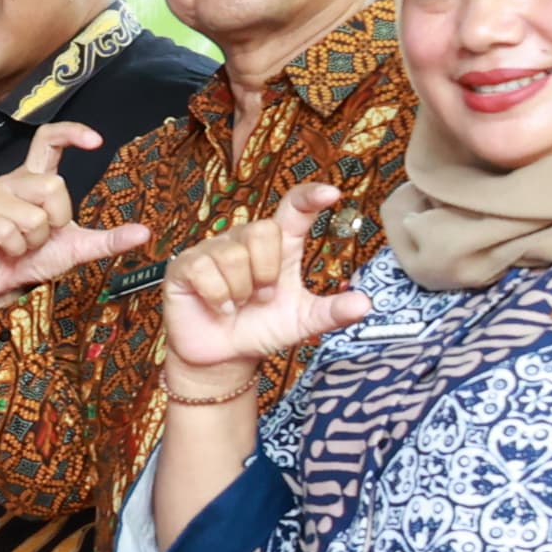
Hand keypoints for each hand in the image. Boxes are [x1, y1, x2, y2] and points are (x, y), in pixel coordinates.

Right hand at [0, 123, 149, 303]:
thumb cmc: (30, 260)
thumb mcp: (75, 249)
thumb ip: (108, 240)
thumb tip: (144, 233)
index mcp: (34, 181)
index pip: (48, 141)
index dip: (71, 133)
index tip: (97, 142)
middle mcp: (12, 183)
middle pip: (52, 184)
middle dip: (56, 220)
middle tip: (42, 237)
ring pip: (33, 214)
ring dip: (33, 241)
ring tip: (20, 247)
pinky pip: (8, 231)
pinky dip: (14, 250)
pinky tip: (4, 251)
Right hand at [163, 185, 372, 379]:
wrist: (223, 357)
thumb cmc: (261, 329)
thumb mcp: (302, 321)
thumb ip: (332, 312)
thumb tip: (365, 304)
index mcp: (278, 246)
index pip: (293, 208)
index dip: (310, 196)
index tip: (331, 195)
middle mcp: (244, 240)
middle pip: (263, 230)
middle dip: (267, 271)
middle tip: (264, 296)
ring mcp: (212, 250)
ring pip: (233, 255)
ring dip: (241, 290)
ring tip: (240, 305)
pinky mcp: (185, 266)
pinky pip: (204, 270)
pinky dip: (218, 297)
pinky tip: (220, 308)